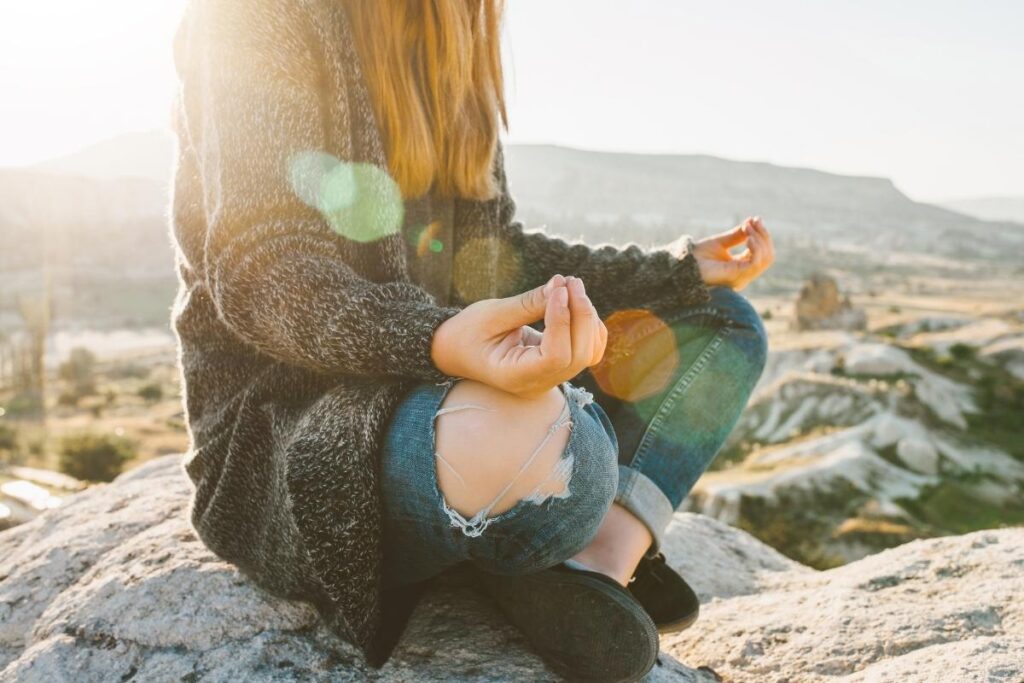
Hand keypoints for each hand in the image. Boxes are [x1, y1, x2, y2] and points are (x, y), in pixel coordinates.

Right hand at [431, 274, 607, 398]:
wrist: (455, 350)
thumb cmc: (466, 333)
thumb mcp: (491, 314)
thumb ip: (528, 304)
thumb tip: (561, 285)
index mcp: (515, 377)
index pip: (555, 357)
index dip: (563, 321)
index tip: (558, 289)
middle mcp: (537, 383)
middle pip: (578, 356)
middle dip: (581, 315)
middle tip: (570, 281)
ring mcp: (549, 378)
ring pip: (587, 354)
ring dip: (587, 319)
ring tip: (571, 287)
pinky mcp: (555, 367)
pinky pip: (586, 351)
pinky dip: (588, 327)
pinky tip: (575, 304)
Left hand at [690, 216, 774, 289]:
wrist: (683, 265)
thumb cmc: (698, 257)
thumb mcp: (721, 242)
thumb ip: (737, 235)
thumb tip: (753, 221)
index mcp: (741, 267)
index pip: (763, 254)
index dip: (762, 235)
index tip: (756, 219)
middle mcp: (744, 274)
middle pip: (768, 257)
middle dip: (764, 236)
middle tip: (754, 221)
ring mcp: (742, 277)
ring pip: (765, 259)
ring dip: (760, 240)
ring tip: (748, 227)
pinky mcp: (736, 276)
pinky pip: (755, 263)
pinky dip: (756, 248)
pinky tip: (748, 238)